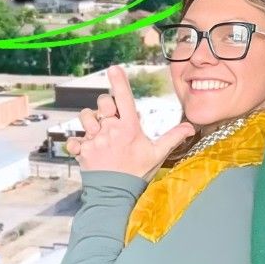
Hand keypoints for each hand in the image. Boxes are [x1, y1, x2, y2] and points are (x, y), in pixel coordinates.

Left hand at [66, 66, 194, 178]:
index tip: (114, 68)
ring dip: (90, 121)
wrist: (116, 195)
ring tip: (97, 133)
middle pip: (102, 103)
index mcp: (129, 128)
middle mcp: (110, 130)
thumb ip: (173, 137)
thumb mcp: (157, 154)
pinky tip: (85, 148)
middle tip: (110, 118)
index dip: (119, 81)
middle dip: (105, 106)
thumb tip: (190, 127)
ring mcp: (94, 139)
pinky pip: (74, 138)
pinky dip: (77, 142)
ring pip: (85, 116)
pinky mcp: (82, 150)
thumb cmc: (137, 173)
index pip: (124, 98)